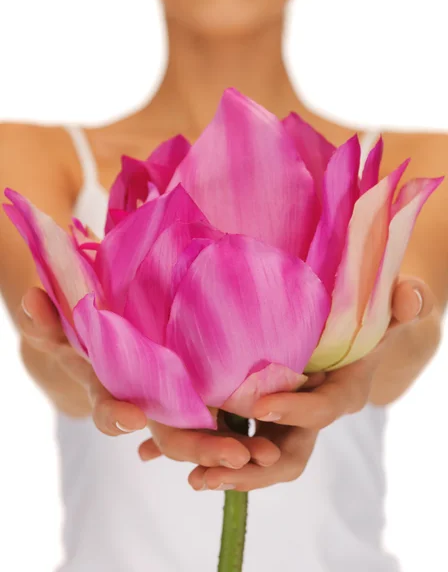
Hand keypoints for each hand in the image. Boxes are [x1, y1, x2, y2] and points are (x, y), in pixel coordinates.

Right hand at [19, 288, 280, 469]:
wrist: (121, 344)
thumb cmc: (94, 336)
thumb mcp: (72, 327)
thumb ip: (52, 317)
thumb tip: (30, 297)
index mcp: (112, 393)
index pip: (109, 409)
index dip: (116, 415)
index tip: (130, 414)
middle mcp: (146, 409)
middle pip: (168, 434)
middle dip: (200, 446)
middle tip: (235, 454)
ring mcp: (175, 409)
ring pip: (202, 436)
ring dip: (233, 448)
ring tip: (267, 455)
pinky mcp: (201, 399)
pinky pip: (223, 421)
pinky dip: (245, 433)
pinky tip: (273, 444)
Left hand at [188, 276, 434, 490]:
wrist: (347, 335)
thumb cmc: (365, 320)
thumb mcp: (385, 310)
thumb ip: (402, 305)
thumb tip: (409, 297)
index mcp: (342, 392)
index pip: (324, 410)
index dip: (297, 412)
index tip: (261, 408)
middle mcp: (311, 416)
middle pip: (287, 456)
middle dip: (252, 471)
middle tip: (210, 474)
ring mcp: (284, 421)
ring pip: (257, 457)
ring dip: (224, 469)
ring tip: (191, 476)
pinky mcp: (259, 414)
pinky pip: (234, 438)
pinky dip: (204, 447)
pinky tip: (164, 452)